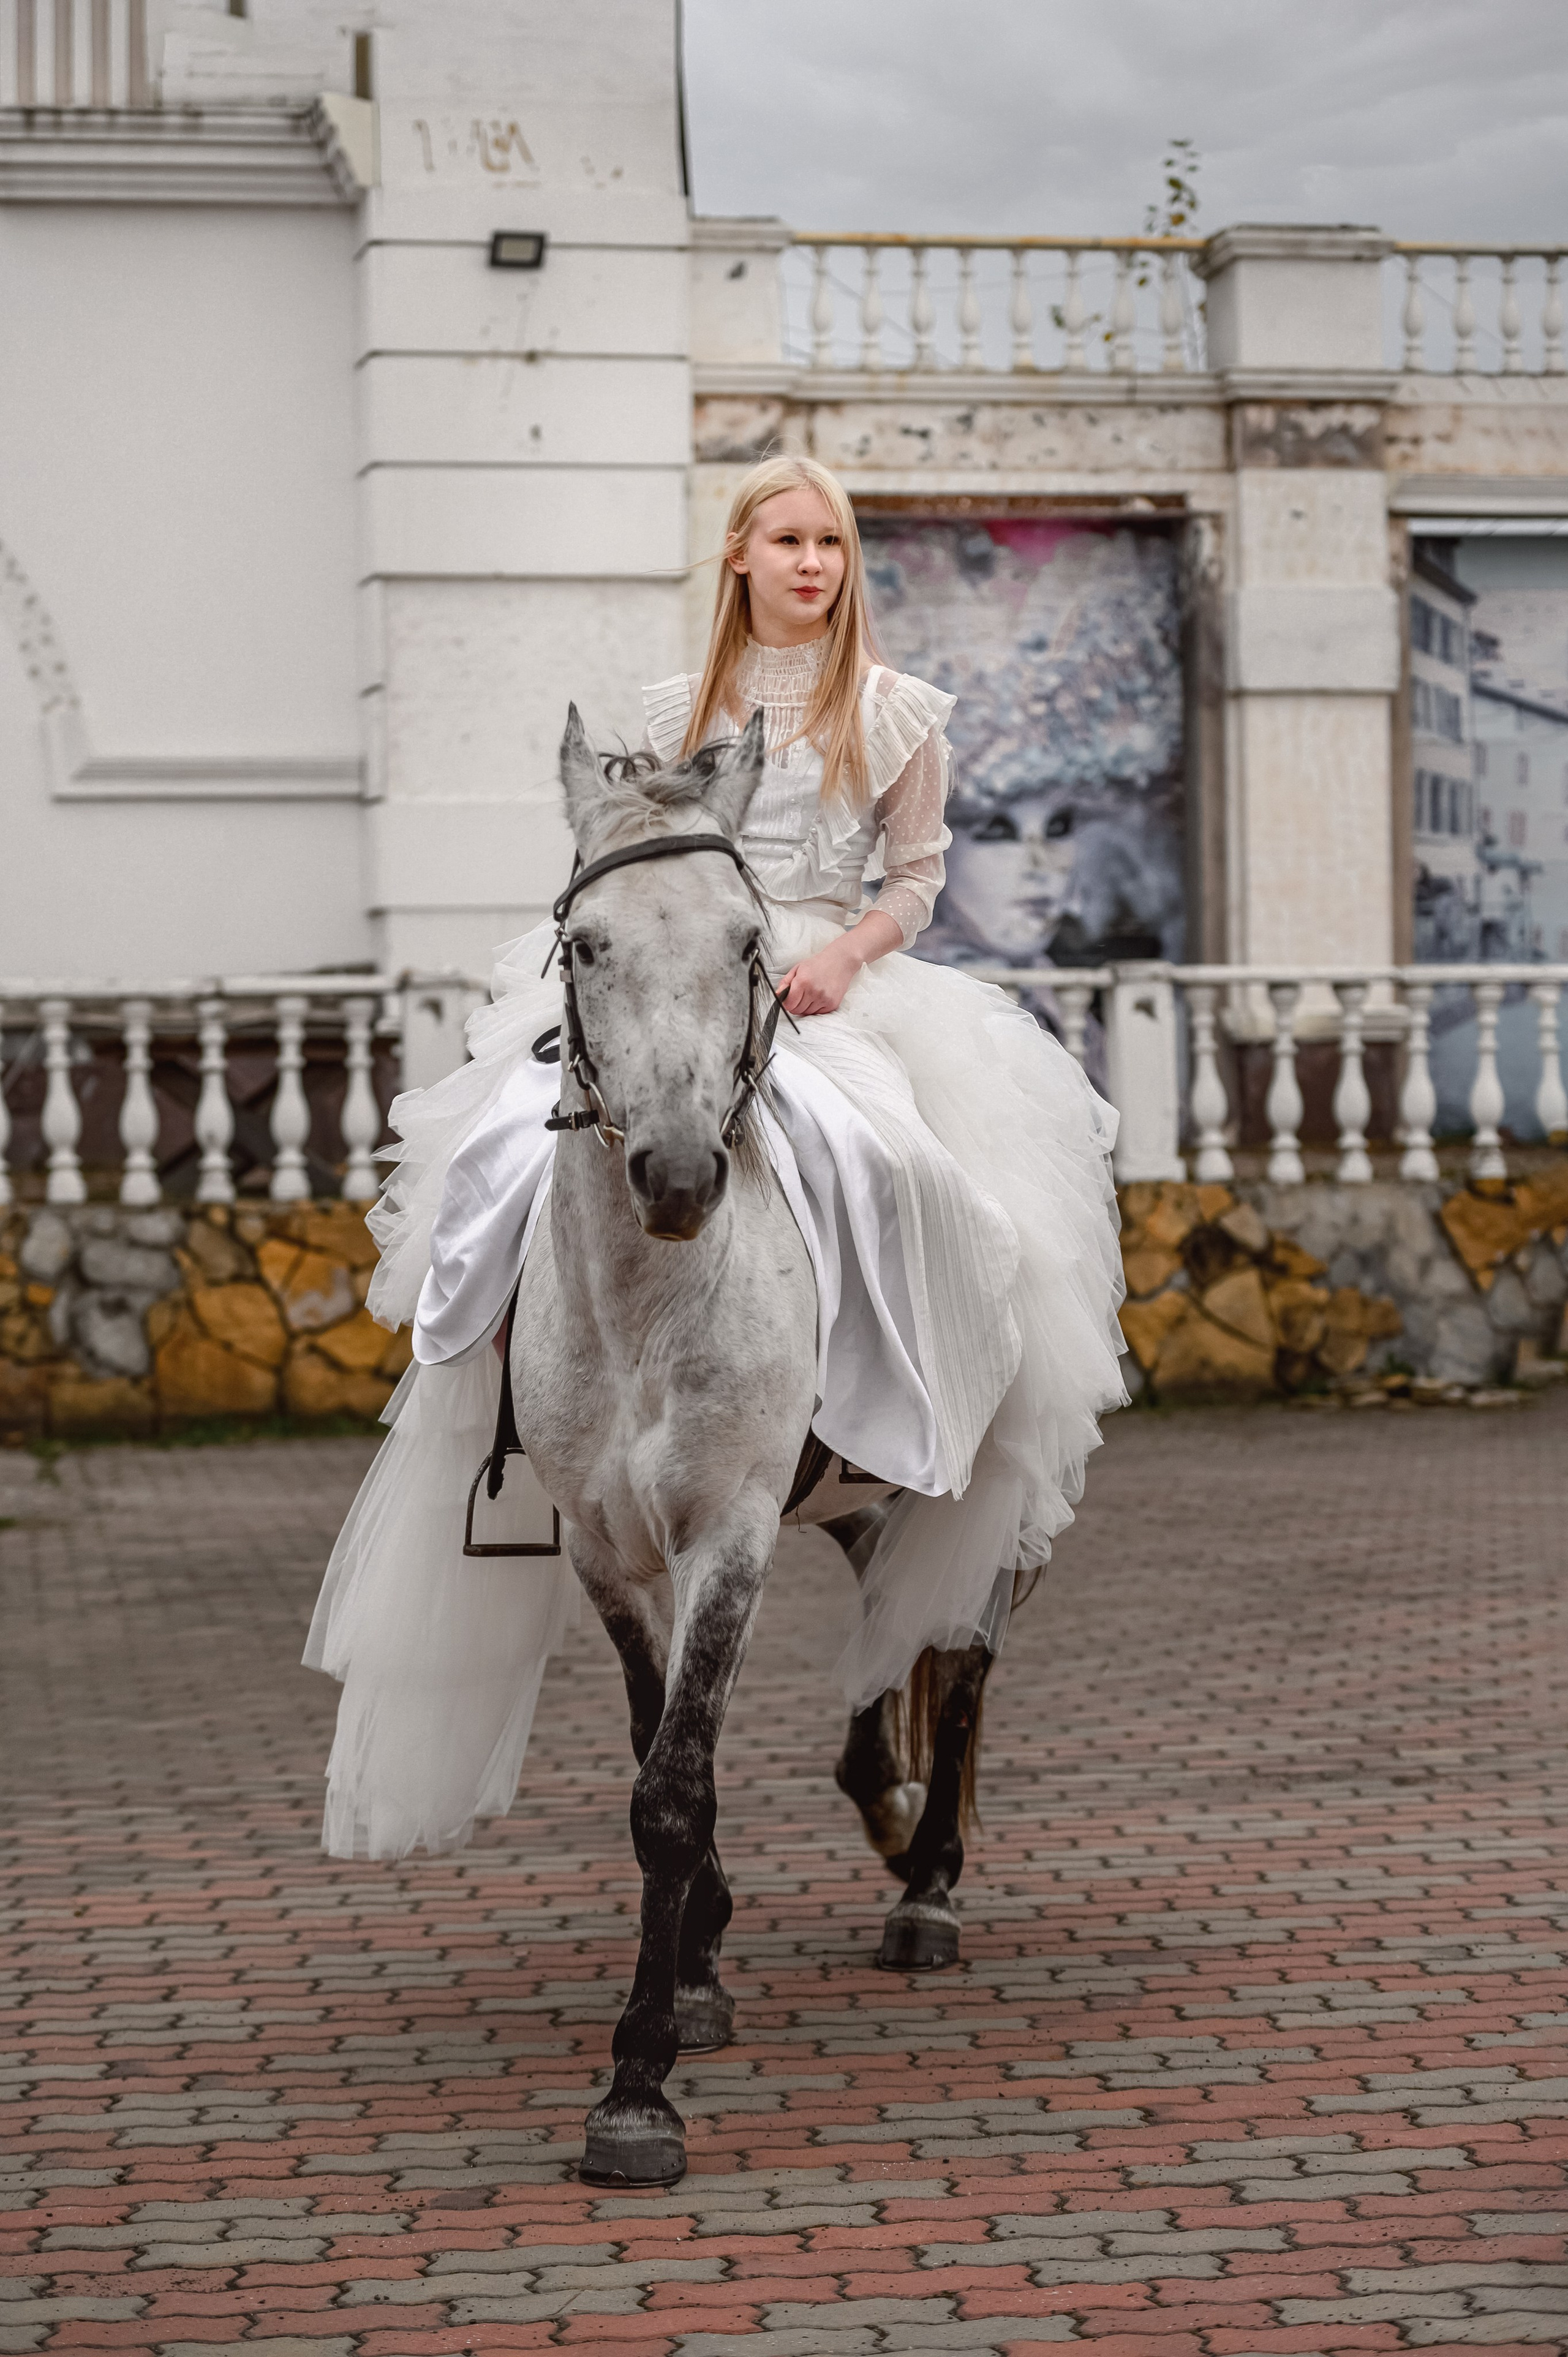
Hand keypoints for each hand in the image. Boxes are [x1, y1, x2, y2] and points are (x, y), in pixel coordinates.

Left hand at [778, 910, 902, 1017]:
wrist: (840, 961)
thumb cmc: (818, 964)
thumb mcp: (798, 969)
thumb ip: (786, 982)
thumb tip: (777, 995)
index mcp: (803, 982)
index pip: (788, 1004)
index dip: (786, 1002)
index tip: (788, 998)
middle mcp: (814, 992)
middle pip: (796, 1010)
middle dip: (795, 1005)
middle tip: (800, 995)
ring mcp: (824, 999)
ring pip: (807, 1013)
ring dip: (805, 1007)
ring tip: (810, 994)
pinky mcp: (832, 1004)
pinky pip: (817, 1013)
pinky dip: (815, 1008)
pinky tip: (818, 997)